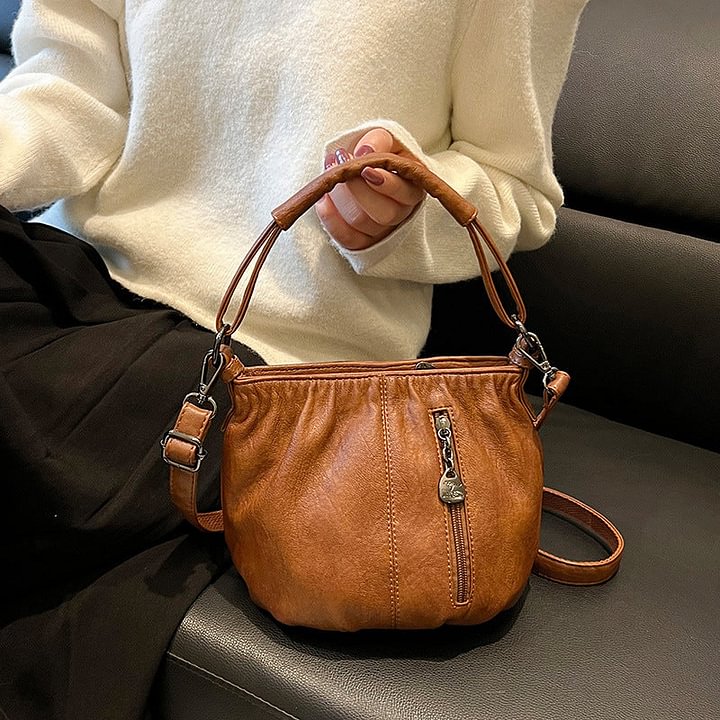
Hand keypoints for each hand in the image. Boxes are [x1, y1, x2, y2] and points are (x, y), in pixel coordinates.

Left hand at [315, 128, 425, 250]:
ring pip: (360, 222)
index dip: (386, 184)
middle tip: (338, 163)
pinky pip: (345, 238)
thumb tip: (365, 151)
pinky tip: (323, 198)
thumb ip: (377, 141)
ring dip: (339, 197)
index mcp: (412, 189)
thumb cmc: (377, 154)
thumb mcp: (383, 140)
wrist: (362, 169)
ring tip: (328, 172)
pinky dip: (330, 219)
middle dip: (357, 189)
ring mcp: (380, 231)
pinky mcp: (361, 241)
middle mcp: (400, 214)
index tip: (365, 169)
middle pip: (383, 213)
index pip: (405, 194)